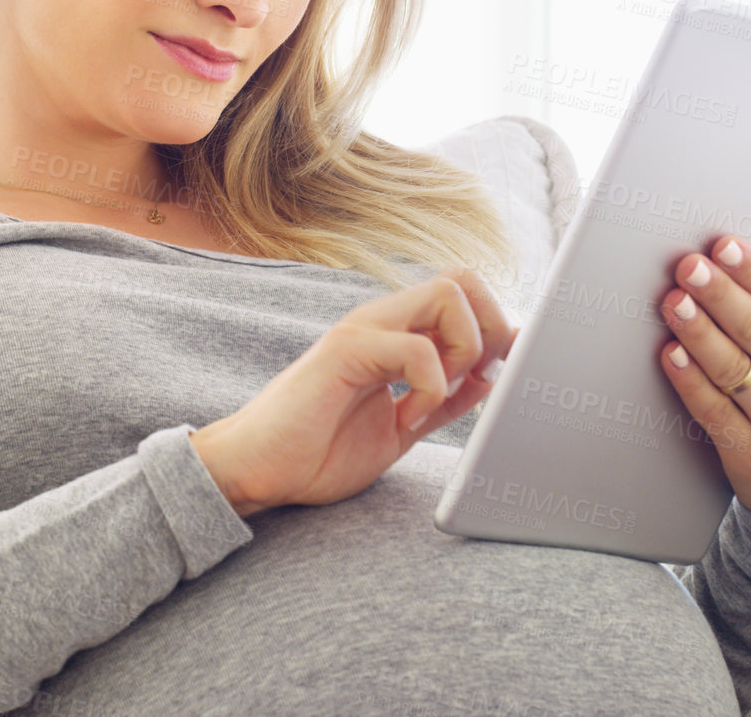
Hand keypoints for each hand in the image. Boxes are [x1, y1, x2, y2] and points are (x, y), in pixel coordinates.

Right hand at [194, 267, 520, 514]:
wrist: (258, 471)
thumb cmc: (317, 451)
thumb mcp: (403, 428)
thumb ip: (444, 399)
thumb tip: (493, 374)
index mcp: (395, 334)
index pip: (464, 293)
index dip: (492, 329)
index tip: (486, 379)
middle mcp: (381, 321)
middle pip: (464, 278)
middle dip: (490, 328)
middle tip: (474, 379)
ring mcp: (362, 331)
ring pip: (449, 294)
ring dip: (463, 349)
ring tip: (436, 397)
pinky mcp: (346, 351)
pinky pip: (416, 348)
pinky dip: (431, 385)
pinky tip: (408, 415)